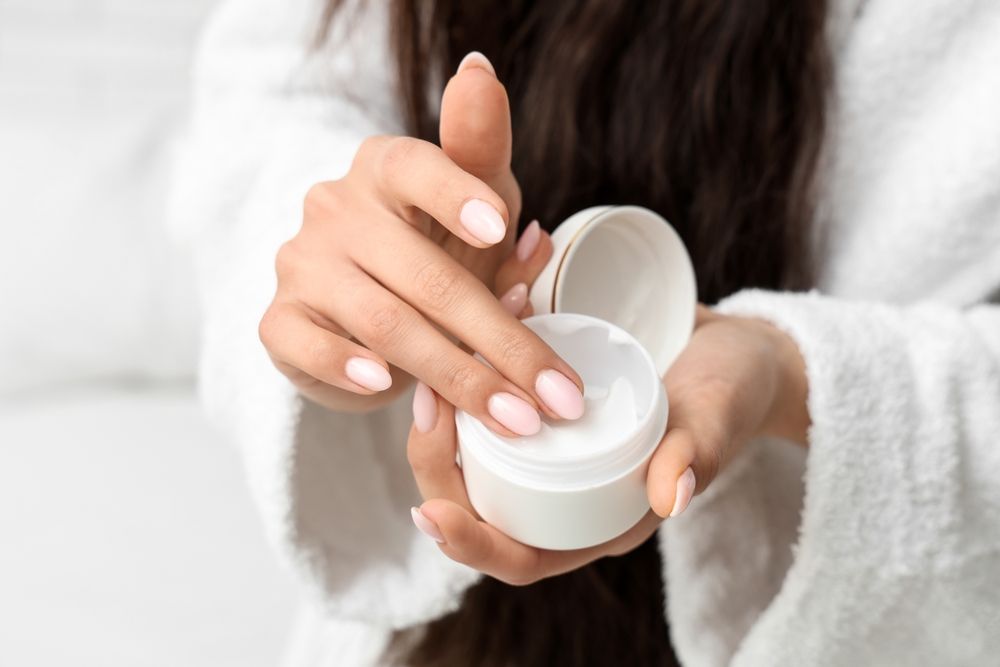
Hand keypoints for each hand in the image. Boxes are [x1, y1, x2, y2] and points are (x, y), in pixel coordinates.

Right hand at [258, 53, 584, 435]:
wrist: (358, 307)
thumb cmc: (431, 247)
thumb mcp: (473, 207)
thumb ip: (488, 169)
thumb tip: (513, 167)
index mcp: (385, 167)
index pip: (418, 167)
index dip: (457, 194)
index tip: (501, 227)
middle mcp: (336, 207)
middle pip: (425, 275)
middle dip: (500, 341)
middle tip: (553, 392)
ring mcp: (302, 263)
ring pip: (382, 321)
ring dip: (454, 374)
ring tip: (510, 416)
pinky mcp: (279, 319)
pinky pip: (309, 345)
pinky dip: (349, 368)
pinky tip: (386, 385)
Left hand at [409, 300, 808, 584]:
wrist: (735, 350)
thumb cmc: (731, 397)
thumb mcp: (716, 422)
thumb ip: (695, 456)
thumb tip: (671, 496)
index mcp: (595, 519)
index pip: (519, 554)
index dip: (469, 543)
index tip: (428, 513)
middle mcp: (561, 488)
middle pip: (476, 497)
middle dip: (436, 460)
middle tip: (427, 401)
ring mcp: (550, 443)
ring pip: (472, 445)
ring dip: (442, 410)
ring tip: (434, 364)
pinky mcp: (545, 397)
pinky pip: (494, 393)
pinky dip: (476, 359)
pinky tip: (468, 319)